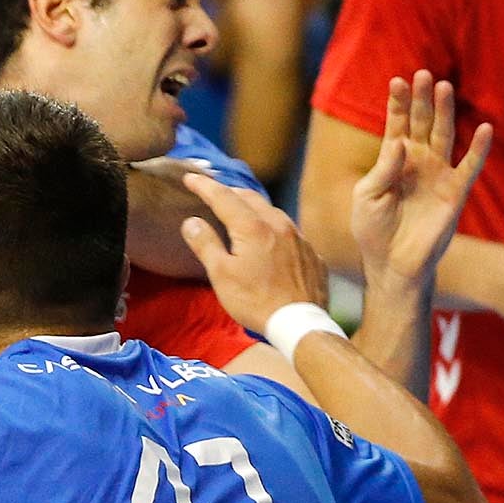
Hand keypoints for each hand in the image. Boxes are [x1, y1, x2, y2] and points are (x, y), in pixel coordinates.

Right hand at [180, 174, 328, 335]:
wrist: (299, 324)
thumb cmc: (255, 301)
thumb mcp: (221, 275)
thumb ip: (206, 244)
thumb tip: (191, 222)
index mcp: (253, 227)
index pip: (224, 197)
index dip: (205, 186)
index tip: (191, 178)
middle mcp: (279, 225)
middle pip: (251, 198)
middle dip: (230, 192)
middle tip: (214, 191)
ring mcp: (299, 239)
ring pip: (273, 213)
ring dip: (254, 208)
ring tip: (241, 211)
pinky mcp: (312, 254)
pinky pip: (290, 233)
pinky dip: (274, 229)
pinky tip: (270, 240)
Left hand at [351, 71, 490, 291]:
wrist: (392, 263)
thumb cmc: (373, 229)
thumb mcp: (368, 196)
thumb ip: (383, 168)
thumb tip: (398, 142)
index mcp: (392, 158)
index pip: (396, 123)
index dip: (397, 103)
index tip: (397, 80)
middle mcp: (417, 160)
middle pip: (421, 122)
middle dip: (422, 99)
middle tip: (423, 73)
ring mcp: (437, 173)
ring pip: (444, 135)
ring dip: (445, 112)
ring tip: (444, 87)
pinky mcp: (454, 191)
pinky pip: (469, 166)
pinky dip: (478, 148)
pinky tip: (485, 127)